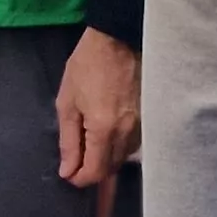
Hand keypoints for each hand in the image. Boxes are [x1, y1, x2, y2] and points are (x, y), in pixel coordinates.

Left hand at [52, 29, 141, 187]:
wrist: (119, 38)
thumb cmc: (87, 66)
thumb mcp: (67, 102)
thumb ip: (68, 140)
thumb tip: (68, 170)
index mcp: (104, 129)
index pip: (95, 172)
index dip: (79, 178)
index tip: (68, 173)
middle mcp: (127, 133)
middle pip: (111, 168)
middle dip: (92, 169)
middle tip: (76, 157)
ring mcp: (142, 125)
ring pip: (123, 157)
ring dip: (106, 158)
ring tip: (91, 142)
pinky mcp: (149, 117)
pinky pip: (133, 144)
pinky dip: (119, 146)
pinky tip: (108, 132)